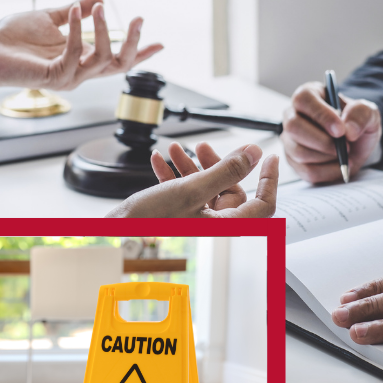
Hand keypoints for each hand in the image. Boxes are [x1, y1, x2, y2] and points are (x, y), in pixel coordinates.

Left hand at [0, 0, 162, 101]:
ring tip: (99, 7)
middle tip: (138, 19)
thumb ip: (73, 11)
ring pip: (102, 60)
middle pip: (119, 65)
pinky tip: (76, 11)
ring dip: (104, 31)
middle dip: (134, 45)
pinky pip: (75, 54)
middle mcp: (78, 72)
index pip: (116, 60)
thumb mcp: (49, 17)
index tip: (160, 43)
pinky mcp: (54, 76)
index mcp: (80, 59)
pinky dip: (78, 31)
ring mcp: (68, 76)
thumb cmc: (13, 39)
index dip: (139, 54)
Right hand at [106, 141, 278, 217]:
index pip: (263, 204)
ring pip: (206, 188)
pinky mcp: (179, 217)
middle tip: (203, 147)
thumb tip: (254, 155)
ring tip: (176, 149)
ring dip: (191, 166)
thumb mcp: (192, 190)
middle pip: (229, 189)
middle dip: (214, 163)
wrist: (113, 236)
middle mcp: (213, 227)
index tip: (269, 158)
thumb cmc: (148, 223)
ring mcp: (196, 222)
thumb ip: (226, 171)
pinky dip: (176, 175)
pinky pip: (186, 193)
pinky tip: (160, 161)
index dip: (269, 179)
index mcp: (225, 227)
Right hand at [281, 82, 381, 183]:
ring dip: (326, 157)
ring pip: (298, 152)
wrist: (356, 144)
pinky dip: (327, 171)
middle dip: (322, 141)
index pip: (303, 99)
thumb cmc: (356, 123)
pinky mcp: (293, 161)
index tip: (340, 130)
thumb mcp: (368, 112)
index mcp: (308, 95)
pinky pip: (306, 171)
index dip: (321, 115)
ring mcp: (290, 140)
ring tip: (344, 154)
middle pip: (293, 127)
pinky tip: (338, 165)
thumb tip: (348, 130)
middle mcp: (292, 115)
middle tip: (345, 147)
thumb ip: (361, 114)